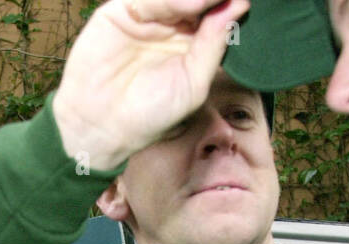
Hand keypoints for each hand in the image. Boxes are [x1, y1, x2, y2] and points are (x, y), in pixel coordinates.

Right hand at [53, 0, 250, 171]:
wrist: (102, 125)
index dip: (230, 7)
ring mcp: (147, 17)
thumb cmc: (150, 114)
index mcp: (193, 43)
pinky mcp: (121, 12)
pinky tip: (193, 3)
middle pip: (199, 1)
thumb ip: (213, 45)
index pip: (217, 16)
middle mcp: (172, 26)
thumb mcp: (193, 83)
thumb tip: (237, 7)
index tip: (246, 2)